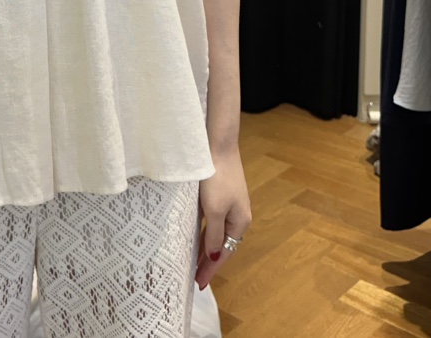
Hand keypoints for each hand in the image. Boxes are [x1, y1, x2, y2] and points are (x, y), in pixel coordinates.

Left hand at [195, 146, 251, 290]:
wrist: (218, 146)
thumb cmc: (216, 178)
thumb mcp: (214, 209)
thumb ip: (213, 234)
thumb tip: (213, 257)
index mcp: (239, 222)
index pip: (223, 253)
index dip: (211, 270)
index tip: (199, 284)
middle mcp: (237, 215)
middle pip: (221, 245)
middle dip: (208, 262)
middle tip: (193, 277)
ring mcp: (229, 204)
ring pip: (215, 233)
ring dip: (204, 247)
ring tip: (191, 262)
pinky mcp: (220, 194)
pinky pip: (211, 221)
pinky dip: (203, 232)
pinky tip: (193, 235)